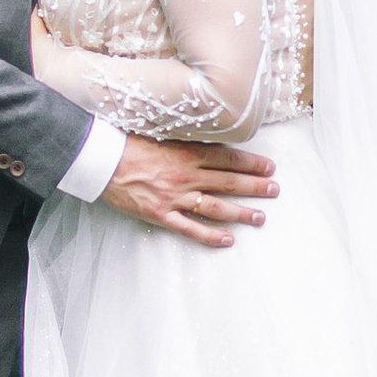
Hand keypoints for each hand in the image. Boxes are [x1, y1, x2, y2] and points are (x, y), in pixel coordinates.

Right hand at [105, 134, 276, 248]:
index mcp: (186, 153)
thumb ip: (186, 143)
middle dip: (255, 187)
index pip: (227, 159)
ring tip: (260, 217)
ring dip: (241, 213)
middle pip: (228, 182)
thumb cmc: (128, 144)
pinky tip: (228, 240)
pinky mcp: (161, 214)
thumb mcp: (162, 136)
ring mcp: (174, 197)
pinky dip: (210, 236)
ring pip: (216, 207)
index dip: (251, 164)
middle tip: (274, 191)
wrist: (102, 161)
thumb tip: (211, 145)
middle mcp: (185, 175)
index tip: (268, 167)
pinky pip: (190, 228)